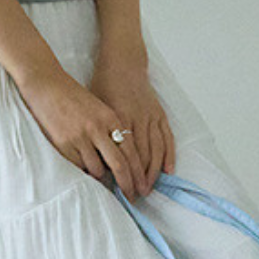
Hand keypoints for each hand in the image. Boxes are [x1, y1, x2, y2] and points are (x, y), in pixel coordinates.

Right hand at [14, 65, 151, 198]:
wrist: (47, 85)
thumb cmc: (74, 97)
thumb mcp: (99, 109)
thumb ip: (112, 130)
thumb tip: (121, 159)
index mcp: (111, 118)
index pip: (131, 151)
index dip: (138, 173)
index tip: (141, 186)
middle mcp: (98, 129)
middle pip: (119, 165)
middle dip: (127, 184)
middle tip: (132, 197)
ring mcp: (80, 137)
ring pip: (98, 169)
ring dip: (102, 177)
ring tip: (104, 182)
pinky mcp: (64, 144)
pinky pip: (79, 166)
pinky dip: (85, 171)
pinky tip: (86, 170)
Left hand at [86, 55, 176, 196]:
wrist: (123, 62)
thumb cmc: (103, 84)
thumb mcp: (94, 107)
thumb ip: (95, 131)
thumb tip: (90, 159)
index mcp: (119, 119)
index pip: (124, 154)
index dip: (125, 175)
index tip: (123, 191)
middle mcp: (138, 119)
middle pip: (141, 156)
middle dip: (139, 179)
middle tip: (136, 197)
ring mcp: (151, 117)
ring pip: (155, 150)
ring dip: (153, 172)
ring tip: (149, 189)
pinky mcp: (160, 114)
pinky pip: (167, 138)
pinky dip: (168, 155)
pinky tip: (168, 171)